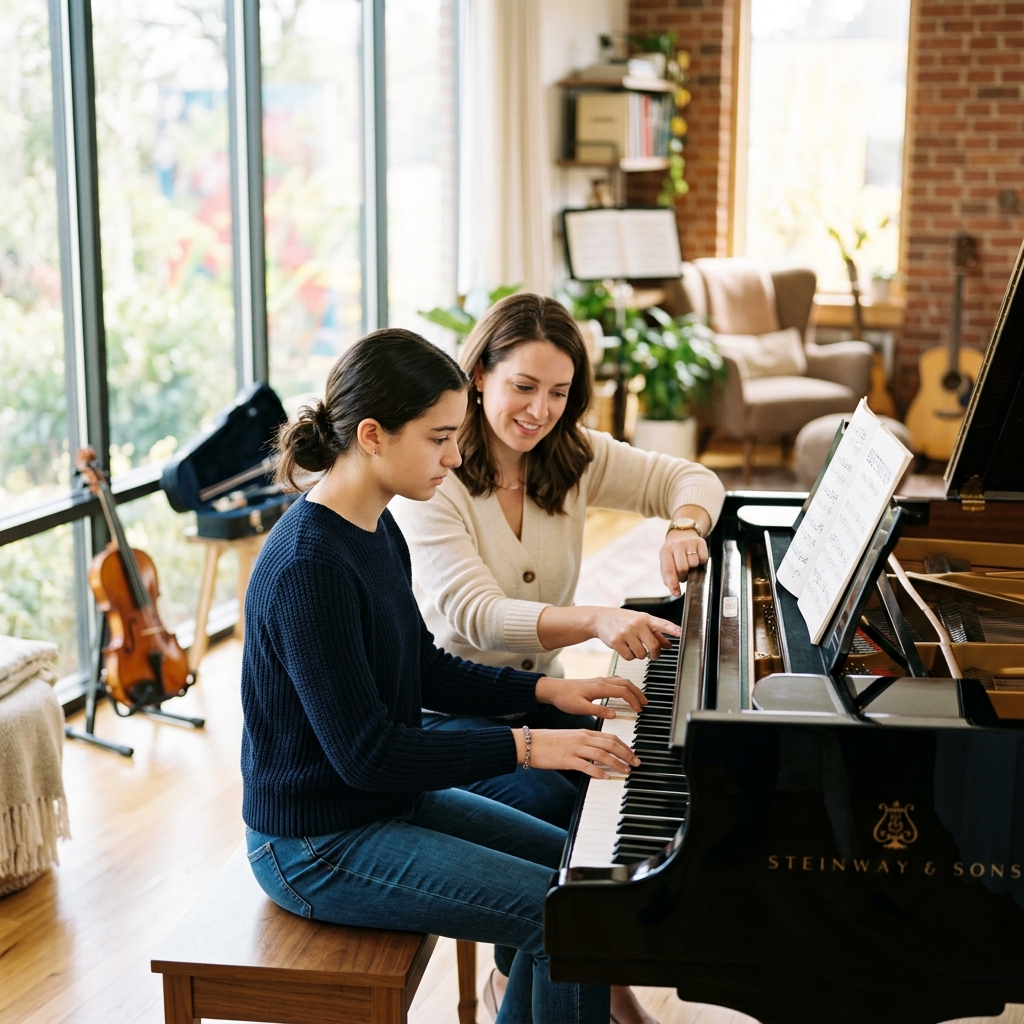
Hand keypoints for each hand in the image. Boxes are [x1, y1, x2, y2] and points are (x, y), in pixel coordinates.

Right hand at [515, 727, 639, 779]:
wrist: (530, 743)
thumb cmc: (549, 742)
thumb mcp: (571, 738)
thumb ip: (586, 743)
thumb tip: (600, 752)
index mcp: (584, 732)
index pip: (610, 737)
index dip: (625, 746)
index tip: (633, 754)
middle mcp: (582, 738)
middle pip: (610, 744)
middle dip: (626, 754)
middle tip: (636, 763)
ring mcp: (575, 748)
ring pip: (602, 754)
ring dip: (616, 763)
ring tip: (625, 770)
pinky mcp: (567, 759)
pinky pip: (586, 766)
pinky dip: (598, 771)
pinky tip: (605, 777)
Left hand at [535, 675, 646, 718]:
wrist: (553, 689)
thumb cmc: (565, 699)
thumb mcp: (581, 708)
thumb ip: (598, 711)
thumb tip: (614, 714)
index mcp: (599, 688)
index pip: (623, 691)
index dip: (633, 700)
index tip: (639, 710)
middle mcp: (601, 681)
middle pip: (626, 683)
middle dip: (638, 693)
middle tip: (646, 704)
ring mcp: (599, 680)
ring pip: (622, 680)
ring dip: (633, 688)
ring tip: (639, 699)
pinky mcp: (596, 682)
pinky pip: (616, 681)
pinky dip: (625, 686)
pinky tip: (625, 692)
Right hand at [591, 607, 678, 659]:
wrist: (600, 618)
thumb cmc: (623, 620)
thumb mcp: (640, 622)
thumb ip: (656, 634)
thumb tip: (669, 645)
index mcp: (645, 618)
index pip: (662, 624)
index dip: (673, 630)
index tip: (682, 634)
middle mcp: (636, 624)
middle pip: (653, 646)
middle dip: (654, 654)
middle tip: (652, 655)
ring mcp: (626, 632)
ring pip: (641, 654)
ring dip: (639, 655)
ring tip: (633, 647)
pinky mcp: (616, 641)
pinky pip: (629, 657)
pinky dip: (629, 656)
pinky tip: (625, 648)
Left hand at [660, 529, 708, 596]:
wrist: (682, 533)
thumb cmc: (674, 554)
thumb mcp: (667, 562)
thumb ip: (668, 576)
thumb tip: (675, 591)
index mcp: (665, 551)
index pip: (668, 570)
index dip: (673, 583)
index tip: (677, 593)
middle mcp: (676, 545)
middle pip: (683, 568)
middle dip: (684, 576)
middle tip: (684, 575)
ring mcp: (689, 542)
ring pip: (694, 564)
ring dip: (693, 568)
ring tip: (689, 565)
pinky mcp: (700, 542)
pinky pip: (703, 559)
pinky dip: (701, 562)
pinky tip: (696, 557)